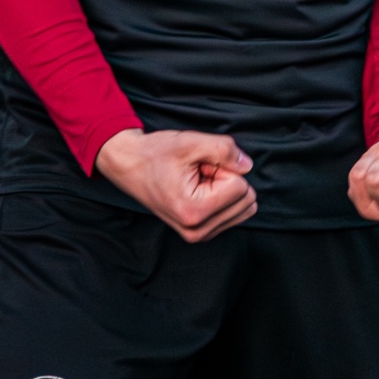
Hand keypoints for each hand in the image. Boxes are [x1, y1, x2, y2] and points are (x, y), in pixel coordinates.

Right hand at [96, 128, 256, 242]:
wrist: (130, 165)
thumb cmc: (155, 154)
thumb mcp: (190, 142)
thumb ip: (224, 150)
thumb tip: (247, 166)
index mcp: (195, 212)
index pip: (242, 187)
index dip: (224, 167)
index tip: (199, 165)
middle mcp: (198, 231)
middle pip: (245, 201)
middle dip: (226, 179)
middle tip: (199, 172)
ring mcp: (199, 235)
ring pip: (242, 209)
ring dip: (224, 188)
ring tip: (197, 180)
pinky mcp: (200, 233)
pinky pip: (233, 214)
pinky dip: (221, 198)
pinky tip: (198, 189)